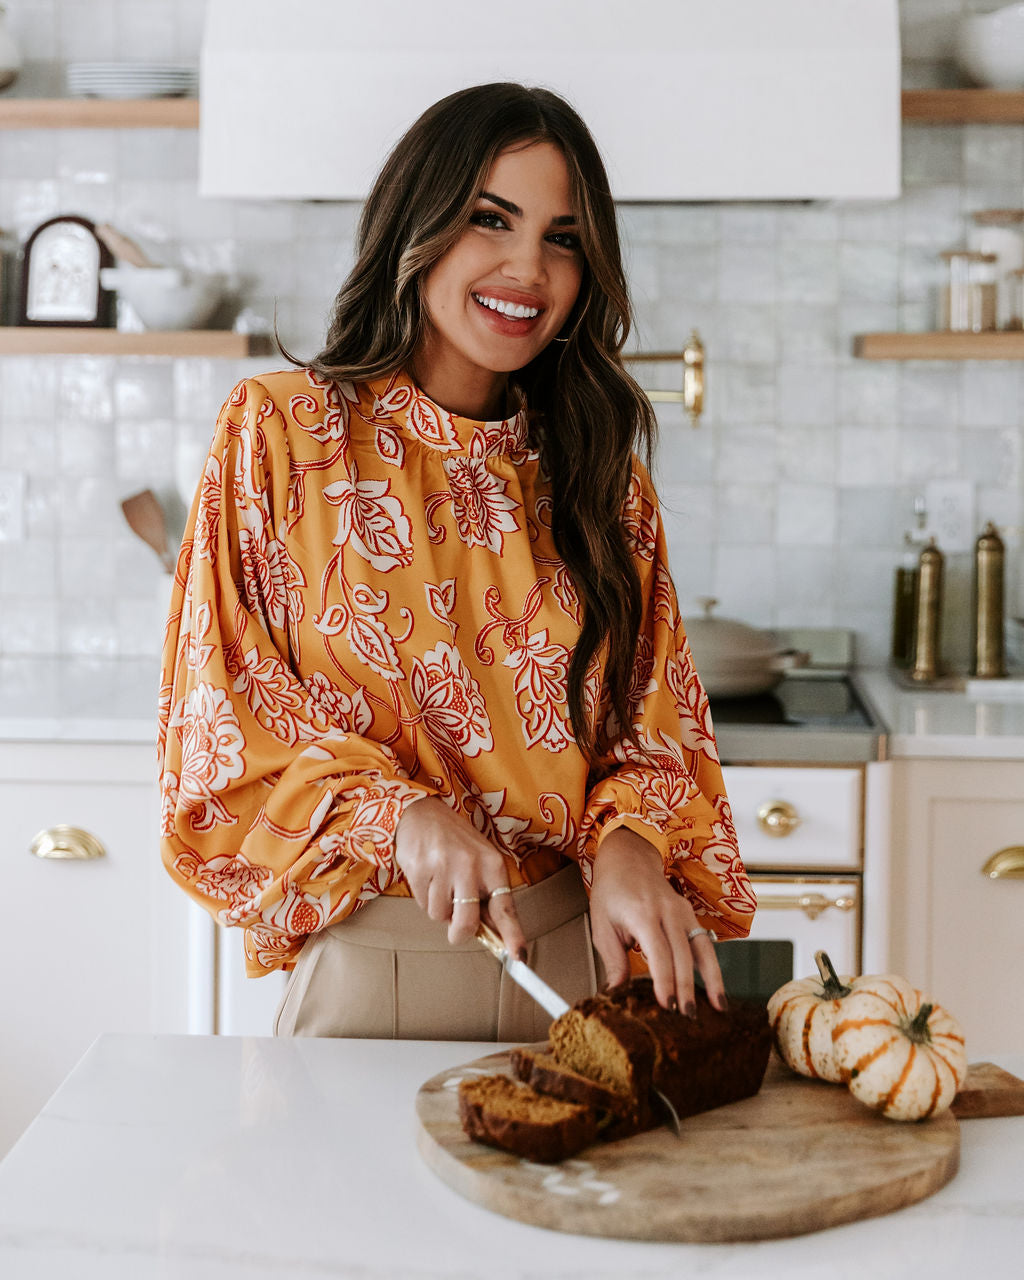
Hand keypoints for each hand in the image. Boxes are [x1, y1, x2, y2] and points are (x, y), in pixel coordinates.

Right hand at [394, 796, 526, 957]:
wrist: (421, 812)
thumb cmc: (456, 840)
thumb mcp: (480, 859)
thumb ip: (488, 894)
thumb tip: (495, 933)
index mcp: (492, 864)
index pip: (505, 907)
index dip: (512, 935)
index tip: (518, 956)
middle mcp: (470, 866)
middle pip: (467, 923)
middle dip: (459, 932)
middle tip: (455, 927)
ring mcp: (443, 867)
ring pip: (440, 916)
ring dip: (439, 909)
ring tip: (440, 883)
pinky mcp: (419, 870)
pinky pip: (423, 905)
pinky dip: (425, 899)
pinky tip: (428, 878)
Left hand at [588, 826, 727, 1014]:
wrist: (628, 858)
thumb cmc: (612, 893)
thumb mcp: (602, 924)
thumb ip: (613, 960)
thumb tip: (616, 994)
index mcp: (642, 913)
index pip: (658, 952)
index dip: (664, 980)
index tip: (667, 1005)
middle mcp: (668, 911)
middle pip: (683, 954)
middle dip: (687, 987)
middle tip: (687, 1016)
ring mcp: (683, 912)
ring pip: (703, 948)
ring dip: (712, 979)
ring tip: (719, 1007)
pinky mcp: (691, 915)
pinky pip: (705, 943)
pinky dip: (713, 967)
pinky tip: (717, 989)